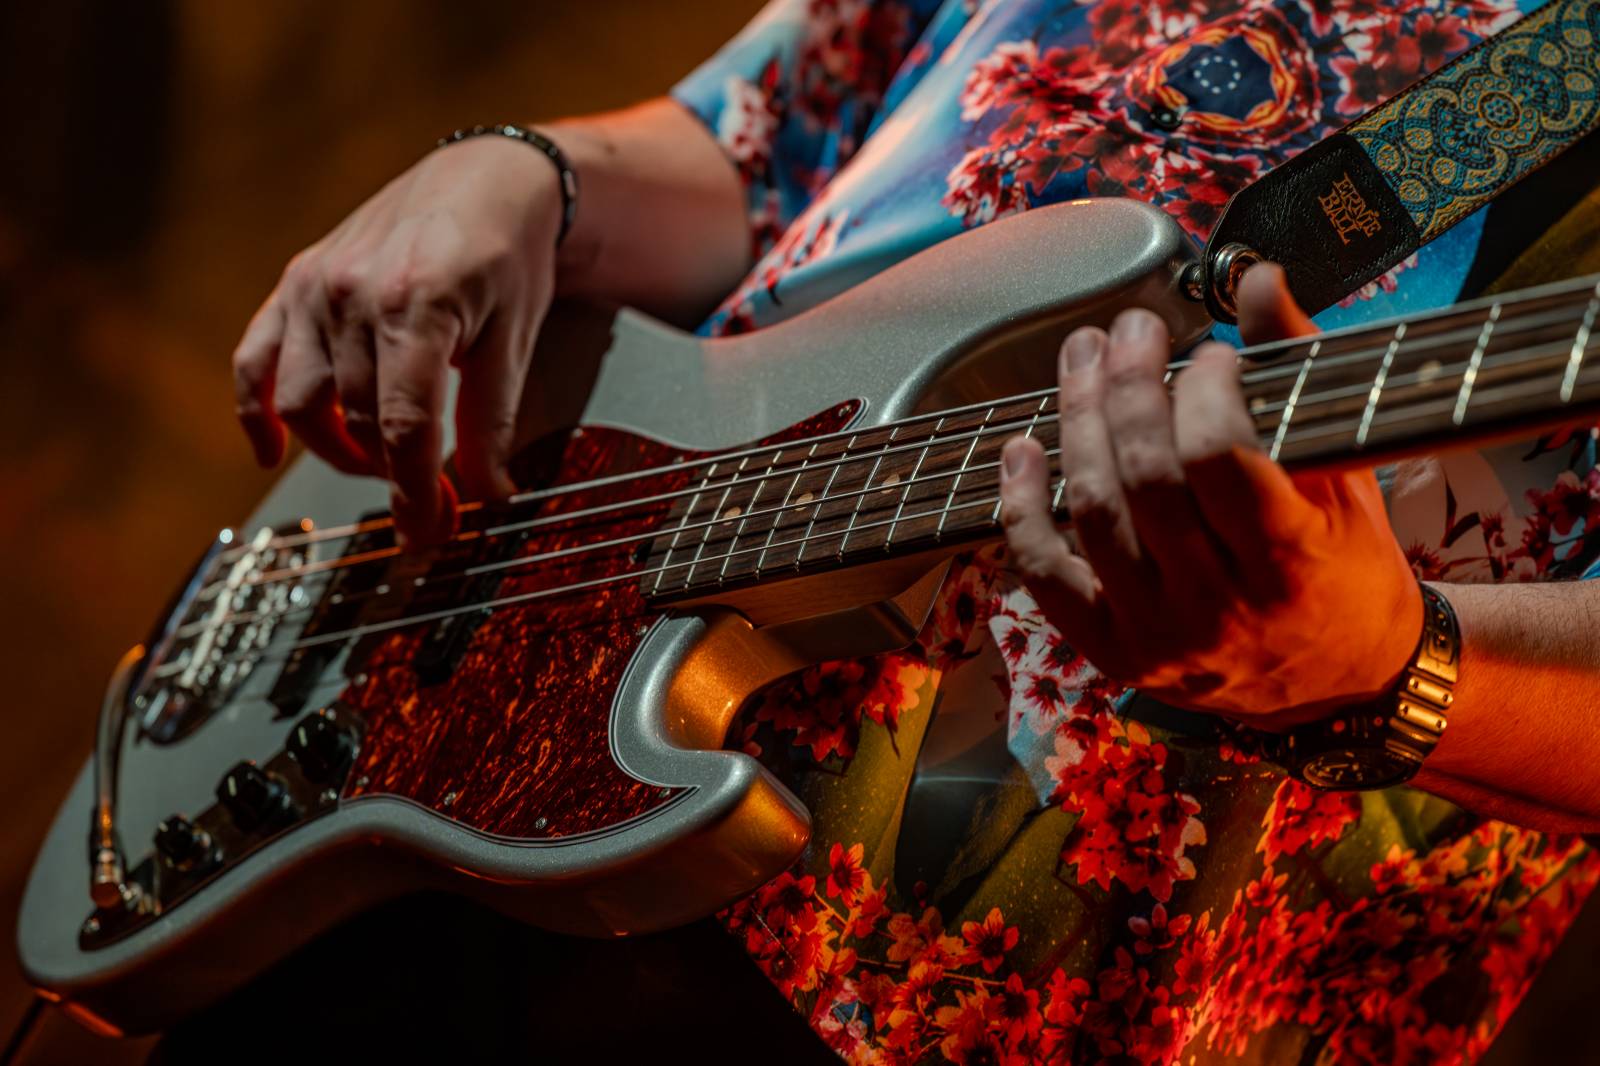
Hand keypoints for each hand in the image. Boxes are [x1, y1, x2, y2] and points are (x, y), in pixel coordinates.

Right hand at [232, 134, 564, 543]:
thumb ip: (493, 420)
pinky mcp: (293, 285)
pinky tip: (270, 453)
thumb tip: (489, 496)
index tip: (431, 533)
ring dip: (337, 450)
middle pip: (355, 421)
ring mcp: (314, 288)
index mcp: (417, 304)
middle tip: (428, 507)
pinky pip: (252, 361)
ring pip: (300, 402)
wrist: (483, 178)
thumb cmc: (506, 256)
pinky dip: (254, 413)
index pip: (404, 425)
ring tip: (384, 463)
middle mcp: (352, 294)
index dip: (415, 493)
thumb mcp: (516, 338)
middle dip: (389, 479)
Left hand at [998, 264, 1421, 726]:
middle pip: (1144, 477)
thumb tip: (1259, 278)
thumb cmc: (1345, 565)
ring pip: (1090, 513)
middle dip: (1126, 385)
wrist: (1341, 682)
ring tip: (1080, 359)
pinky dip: (1020, 508)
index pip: (1219, 457)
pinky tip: (1021, 449)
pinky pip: (1044, 576)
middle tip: (1128, 331)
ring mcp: (1160, 638)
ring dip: (1074, 422)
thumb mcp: (1345, 472)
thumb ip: (1298, 371)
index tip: (1208, 355)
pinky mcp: (1114, 655)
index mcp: (1292, 564)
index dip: (1201, 390)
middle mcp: (1220, 611)